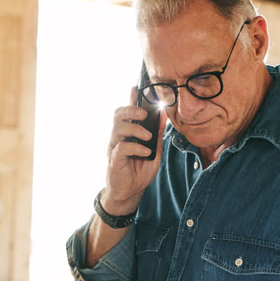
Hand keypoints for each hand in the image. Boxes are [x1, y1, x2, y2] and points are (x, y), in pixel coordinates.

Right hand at [104, 87, 166, 214]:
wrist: (131, 193)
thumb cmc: (139, 170)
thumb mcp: (154, 150)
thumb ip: (157, 134)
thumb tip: (165, 115)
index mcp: (128, 133)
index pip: (127, 111)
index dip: (131, 99)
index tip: (137, 87)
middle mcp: (118, 137)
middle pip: (118, 115)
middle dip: (131, 110)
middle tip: (144, 114)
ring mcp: (114, 147)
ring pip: (118, 128)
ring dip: (135, 129)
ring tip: (147, 136)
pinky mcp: (114, 159)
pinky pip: (122, 147)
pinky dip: (136, 147)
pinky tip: (145, 152)